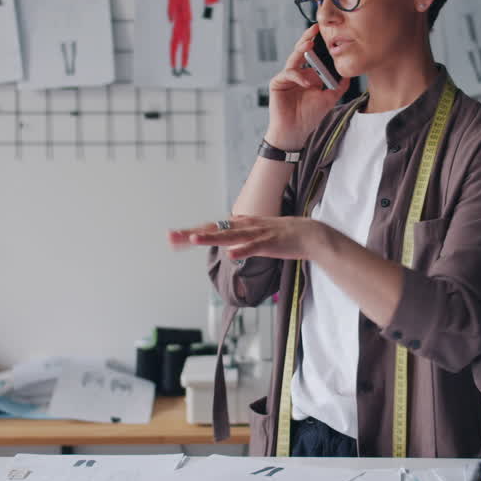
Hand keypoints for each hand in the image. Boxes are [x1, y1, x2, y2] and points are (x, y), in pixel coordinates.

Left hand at [170, 215, 330, 261]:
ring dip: (212, 237)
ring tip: (194, 239)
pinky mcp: (269, 243)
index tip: (173, 238)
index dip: (192, 232)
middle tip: (171, 237)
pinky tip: (230, 254)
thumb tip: (229, 245)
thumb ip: (242, 238)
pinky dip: (242, 250)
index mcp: (241, 225)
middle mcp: (245, 226)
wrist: (309, 233)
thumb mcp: (257, 236)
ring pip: (230, 236)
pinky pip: (253, 247)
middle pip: (214, 229)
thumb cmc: (284, 237)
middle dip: (192, 233)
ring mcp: (256, 233)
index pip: (212, 228)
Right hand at [264, 24, 352, 149]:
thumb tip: (349, 74)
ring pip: (293, 58)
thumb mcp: (329, 99)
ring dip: (301, 50)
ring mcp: (286, 77)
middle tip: (315, 28)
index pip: (313, 56)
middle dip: (308, 38)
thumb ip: (338, 86)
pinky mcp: (277, 83)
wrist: (296, 132)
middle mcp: (297, 73)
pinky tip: (307, 82)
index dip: (319, 45)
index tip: (329, 34)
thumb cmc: (310, 117)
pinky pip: (288, 74)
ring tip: (310, 44)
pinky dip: (298, 76)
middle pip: (301, 52)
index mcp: (308, 75)